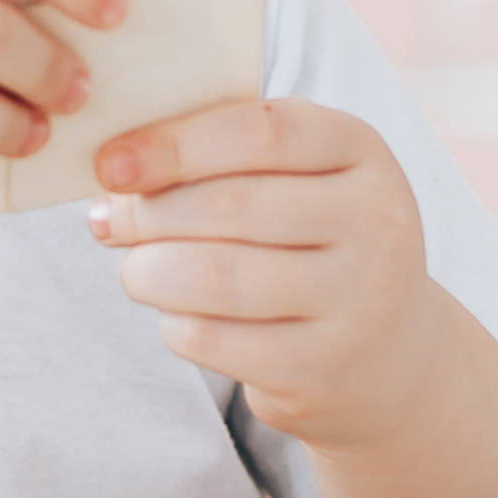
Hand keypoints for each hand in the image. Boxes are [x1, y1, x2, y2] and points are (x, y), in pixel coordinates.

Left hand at [88, 98, 450, 444]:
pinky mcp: (324, 366)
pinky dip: (174, 325)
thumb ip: (220, 155)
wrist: (387, 353)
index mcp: (360, 149)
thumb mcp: (296, 179)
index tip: (110, 162)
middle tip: (110, 223)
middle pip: (230, 206)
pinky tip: (175, 316)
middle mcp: (375, 220)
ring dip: (149, 272)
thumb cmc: (312, 241)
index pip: (259, 130)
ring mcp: (358, 299)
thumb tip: (114, 168)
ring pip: (216, 277)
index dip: (174, 144)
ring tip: (136, 271)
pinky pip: (215, 339)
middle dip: (149, 214)